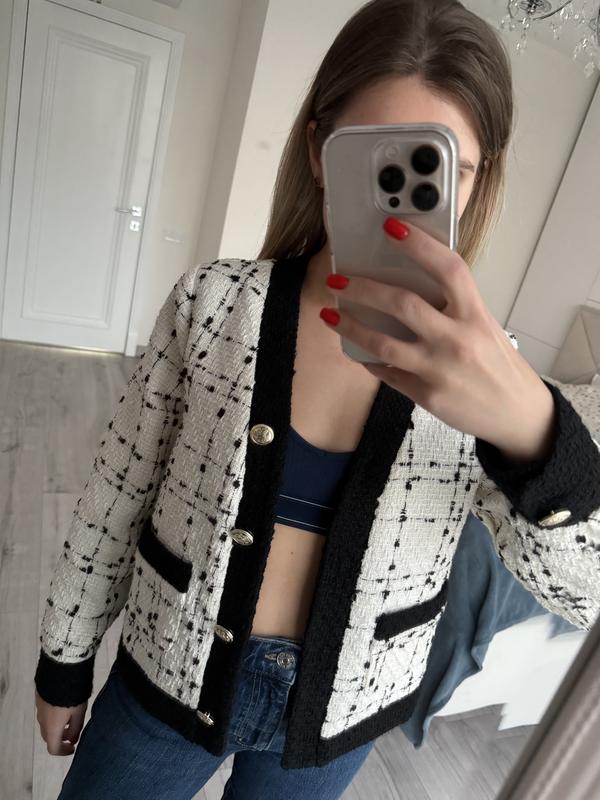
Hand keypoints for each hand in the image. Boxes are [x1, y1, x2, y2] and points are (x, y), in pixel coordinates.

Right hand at [35, 689, 86, 755]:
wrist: (61, 671)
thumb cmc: (72, 694)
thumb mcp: (79, 713)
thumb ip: (76, 728)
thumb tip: (72, 739)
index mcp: (52, 728)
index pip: (53, 748)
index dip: (63, 751)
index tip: (73, 747)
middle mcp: (42, 721)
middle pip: (48, 736)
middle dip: (60, 738)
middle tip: (72, 732)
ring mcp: (39, 708)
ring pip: (46, 724)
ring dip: (56, 726)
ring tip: (70, 717)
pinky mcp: (39, 697)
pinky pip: (45, 712)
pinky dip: (53, 715)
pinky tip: (63, 706)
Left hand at [321, 217, 555, 461]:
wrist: (516, 413)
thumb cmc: (498, 364)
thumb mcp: (485, 326)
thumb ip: (453, 307)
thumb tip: (409, 285)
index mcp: (475, 314)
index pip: (448, 269)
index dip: (419, 245)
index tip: (392, 228)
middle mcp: (457, 339)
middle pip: (402, 304)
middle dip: (362, 289)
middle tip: (337, 281)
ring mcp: (439, 369)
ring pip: (382, 343)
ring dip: (350, 326)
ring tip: (329, 314)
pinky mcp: (427, 396)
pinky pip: (387, 374)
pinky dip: (369, 360)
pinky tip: (358, 351)